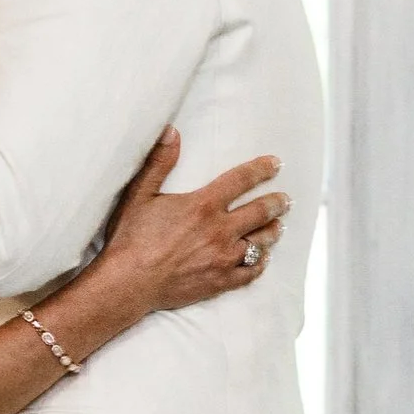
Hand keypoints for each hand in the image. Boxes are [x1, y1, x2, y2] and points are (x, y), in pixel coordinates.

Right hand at [93, 131, 288, 315]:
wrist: (129, 282)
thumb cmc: (131, 238)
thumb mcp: (140, 194)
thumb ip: (159, 162)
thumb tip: (172, 131)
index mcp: (203, 205)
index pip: (241, 180)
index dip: (261, 169)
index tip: (276, 164)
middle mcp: (220, 230)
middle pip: (260, 212)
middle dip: (277, 203)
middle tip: (285, 200)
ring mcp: (223, 258)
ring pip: (261, 242)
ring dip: (273, 231)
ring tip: (279, 226)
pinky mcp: (220, 281)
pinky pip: (251, 272)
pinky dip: (260, 263)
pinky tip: (263, 259)